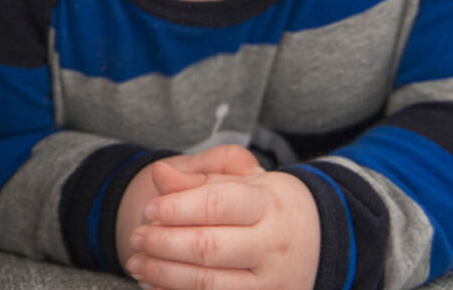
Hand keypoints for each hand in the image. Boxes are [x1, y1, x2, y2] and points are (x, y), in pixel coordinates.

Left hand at [122, 144, 318, 289]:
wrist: (316, 238)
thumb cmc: (268, 205)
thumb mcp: (241, 181)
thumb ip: (199, 176)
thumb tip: (160, 175)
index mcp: (269, 204)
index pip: (217, 204)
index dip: (176, 208)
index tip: (149, 210)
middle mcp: (273, 245)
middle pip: (208, 248)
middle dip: (163, 244)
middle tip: (136, 237)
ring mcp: (270, 282)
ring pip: (208, 284)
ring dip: (163, 275)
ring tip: (137, 262)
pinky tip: (155, 284)